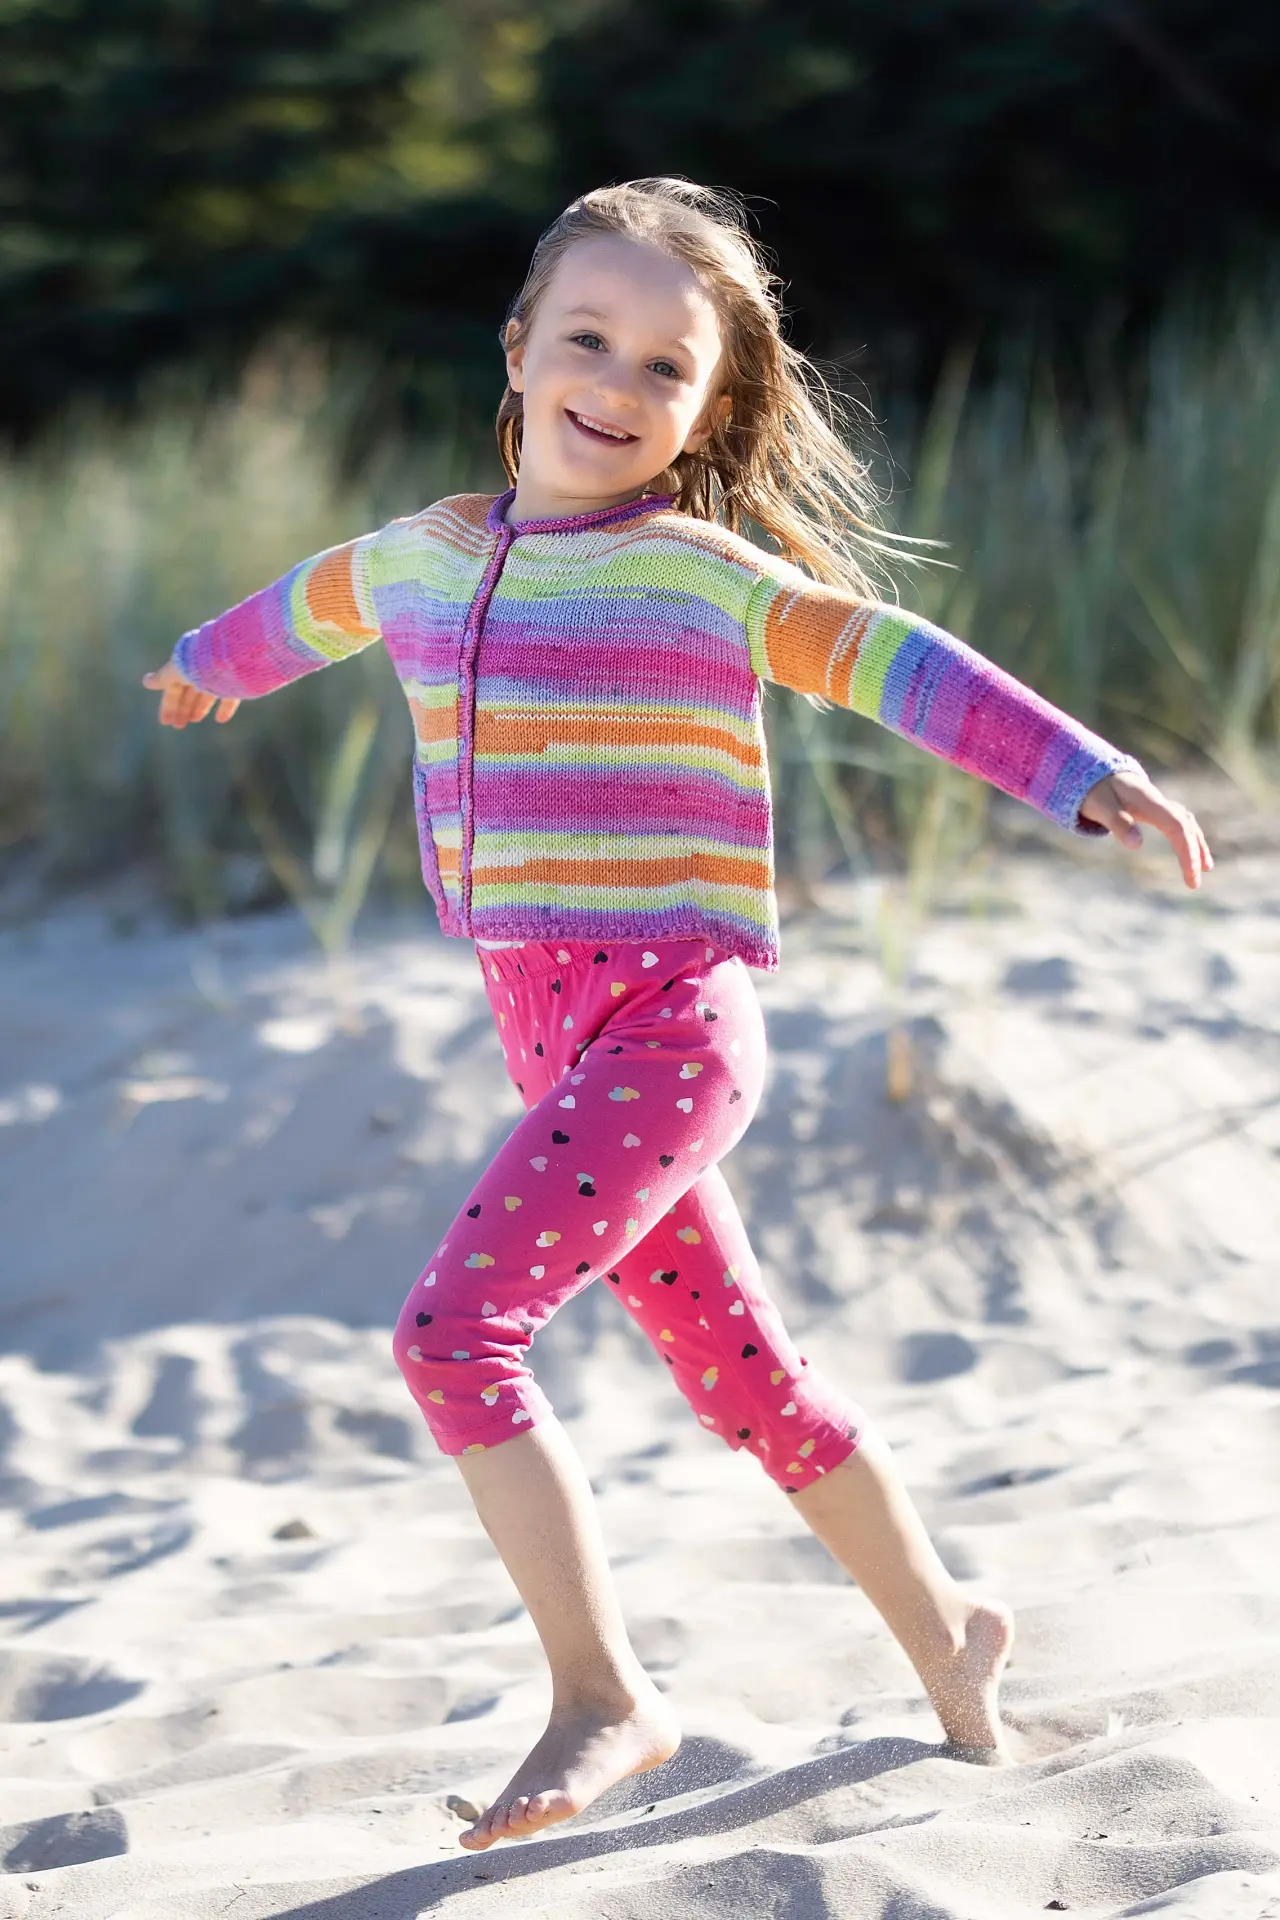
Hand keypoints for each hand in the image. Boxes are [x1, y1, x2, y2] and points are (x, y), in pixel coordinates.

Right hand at [142, 659, 238, 728]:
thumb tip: (146, 682)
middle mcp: (201, 669)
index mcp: (185, 666)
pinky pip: (229, 695)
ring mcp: (219, 675)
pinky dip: (225, 708)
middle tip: (179, 726)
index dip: (169, 705)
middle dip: (183, 708)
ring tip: (194, 720)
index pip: (173, 688)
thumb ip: (163, 678)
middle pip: (189, 691)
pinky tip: (221, 720)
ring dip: (199, 707)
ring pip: (207, 693)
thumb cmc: (196, 662)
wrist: (227, 656)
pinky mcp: (235, 681)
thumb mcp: (176, 671)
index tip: (165, 722)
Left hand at [1078, 768, 1212, 888]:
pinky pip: (1179, 822)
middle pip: (1186, 826)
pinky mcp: (1155, 808)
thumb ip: (1119, 823)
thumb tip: (1138, 846)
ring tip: (1206, 867)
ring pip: (1186, 823)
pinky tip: (1189, 848)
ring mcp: (1159, 804)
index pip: (1177, 827)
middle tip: (1194, 883)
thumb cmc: (1096, 790)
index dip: (1186, 850)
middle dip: (1194, 853)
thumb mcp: (1101, 807)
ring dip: (1197, 844)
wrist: (1093, 770)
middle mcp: (1160, 803)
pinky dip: (1187, 835)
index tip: (1190, 874)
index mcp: (1150, 803)